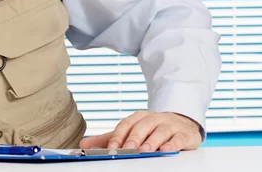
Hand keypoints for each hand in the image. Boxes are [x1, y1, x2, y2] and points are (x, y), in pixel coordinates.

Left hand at [79, 111, 201, 152]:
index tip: (111, 147)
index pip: (126, 124)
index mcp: (138, 118)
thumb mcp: (130, 132)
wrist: (181, 123)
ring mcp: (169, 125)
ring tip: (144, 151)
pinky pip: (178, 138)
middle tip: (128, 149)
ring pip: (160, 132)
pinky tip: (166, 150)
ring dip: (152, 141)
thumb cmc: (152, 129)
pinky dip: (172, 144)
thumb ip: (109, 138)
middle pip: (142, 126)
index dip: (118, 135)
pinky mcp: (184, 134)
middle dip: (134, 138)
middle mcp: (153, 119)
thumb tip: (84, 144)